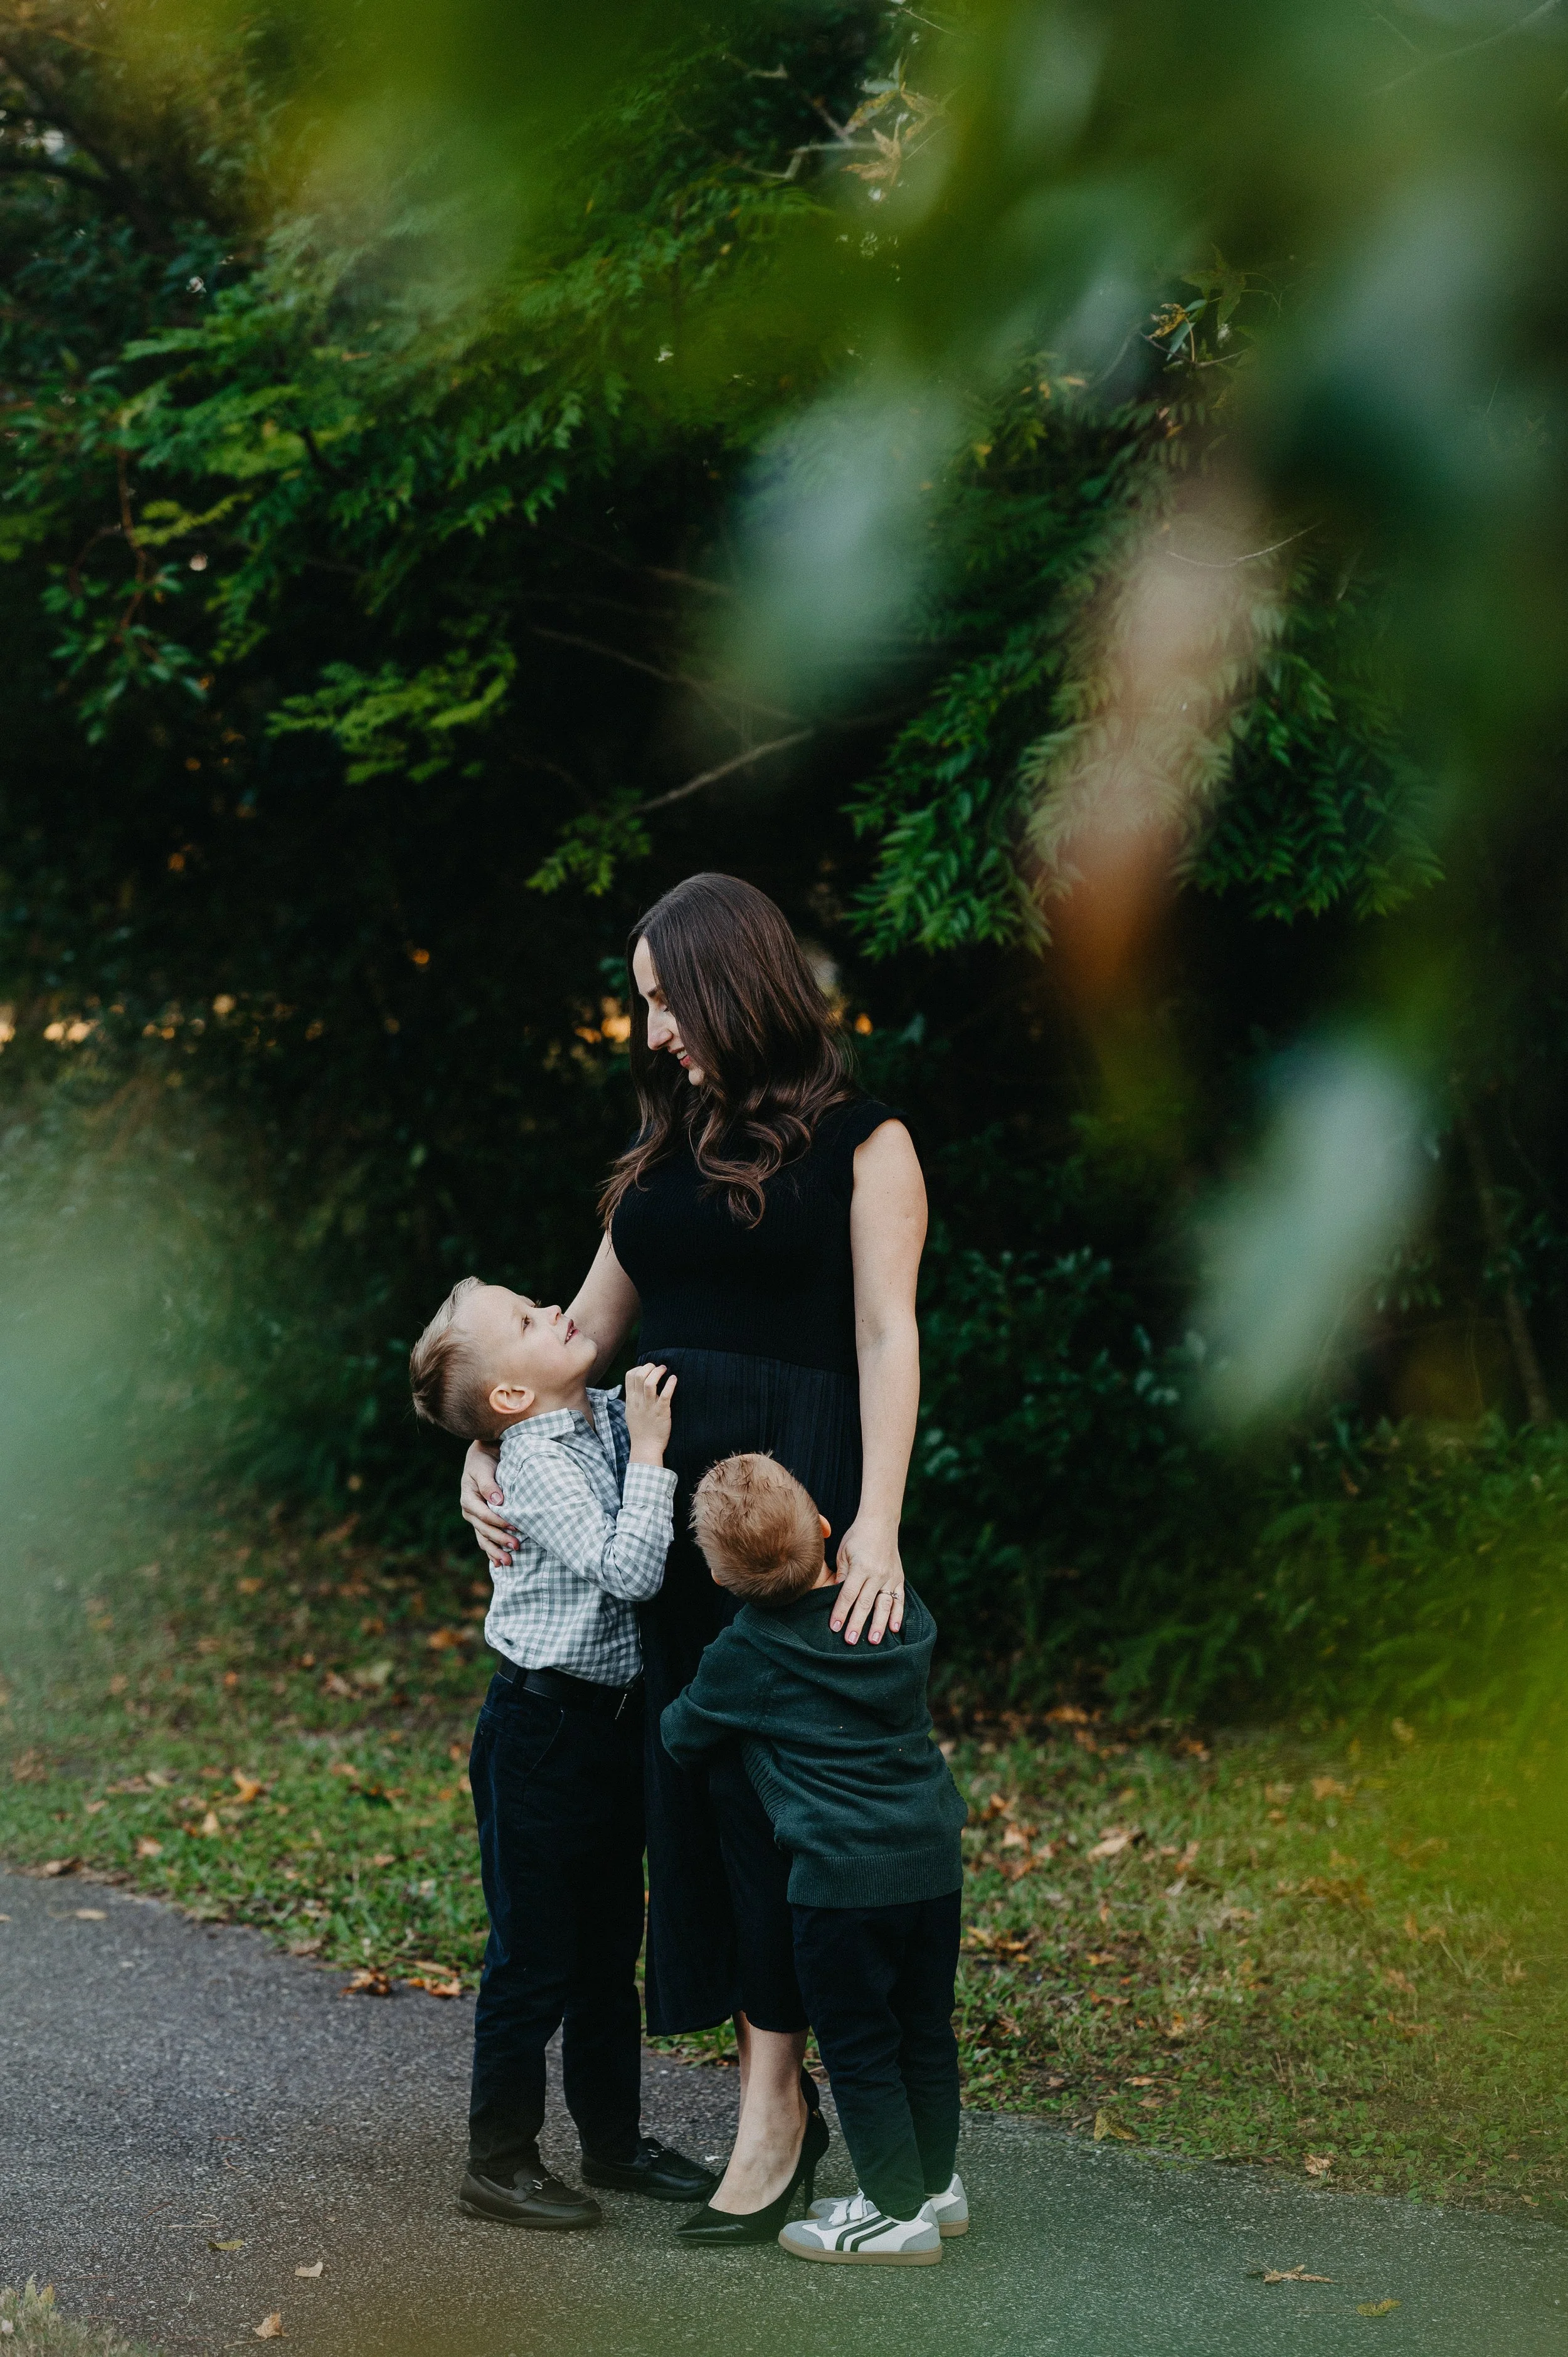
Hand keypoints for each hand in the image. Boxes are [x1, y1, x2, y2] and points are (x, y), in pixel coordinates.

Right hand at [461, 1440, 512, 1567]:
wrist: (483, 1457)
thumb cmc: (484, 1462)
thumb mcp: (484, 1469)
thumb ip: (489, 1485)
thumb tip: (498, 1501)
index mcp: (468, 1499)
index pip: (484, 1515)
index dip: (499, 1522)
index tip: (516, 1527)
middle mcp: (469, 1511)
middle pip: (485, 1530)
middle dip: (500, 1540)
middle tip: (517, 1547)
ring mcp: (475, 1518)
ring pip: (484, 1538)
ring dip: (495, 1551)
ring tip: (508, 1562)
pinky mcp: (481, 1521)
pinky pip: (485, 1538)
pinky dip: (491, 1551)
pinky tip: (498, 1563)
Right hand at [624, 1362, 676, 1462]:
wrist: (645, 1447)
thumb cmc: (640, 1430)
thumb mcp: (631, 1412)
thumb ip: (633, 1398)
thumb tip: (637, 1385)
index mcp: (631, 1400)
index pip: (629, 1375)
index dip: (639, 1367)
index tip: (648, 1369)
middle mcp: (638, 1401)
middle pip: (640, 1375)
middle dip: (649, 1367)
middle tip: (658, 1368)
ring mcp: (649, 1406)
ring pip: (650, 1382)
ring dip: (658, 1372)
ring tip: (665, 1370)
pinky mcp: (661, 1412)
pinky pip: (665, 1394)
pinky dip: (670, 1384)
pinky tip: (674, 1379)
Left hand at [830, 1518, 905, 1644]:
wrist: (880, 1523)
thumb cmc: (856, 1538)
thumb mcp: (844, 1553)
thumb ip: (842, 1575)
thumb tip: (836, 1598)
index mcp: (861, 1566)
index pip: (849, 1594)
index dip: (841, 1611)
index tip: (834, 1627)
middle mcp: (878, 1573)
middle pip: (866, 1603)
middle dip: (857, 1623)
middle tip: (850, 1641)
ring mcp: (891, 1577)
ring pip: (884, 1605)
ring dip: (879, 1624)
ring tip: (873, 1641)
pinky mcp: (899, 1578)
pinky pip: (900, 1600)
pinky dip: (898, 1615)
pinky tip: (894, 1629)